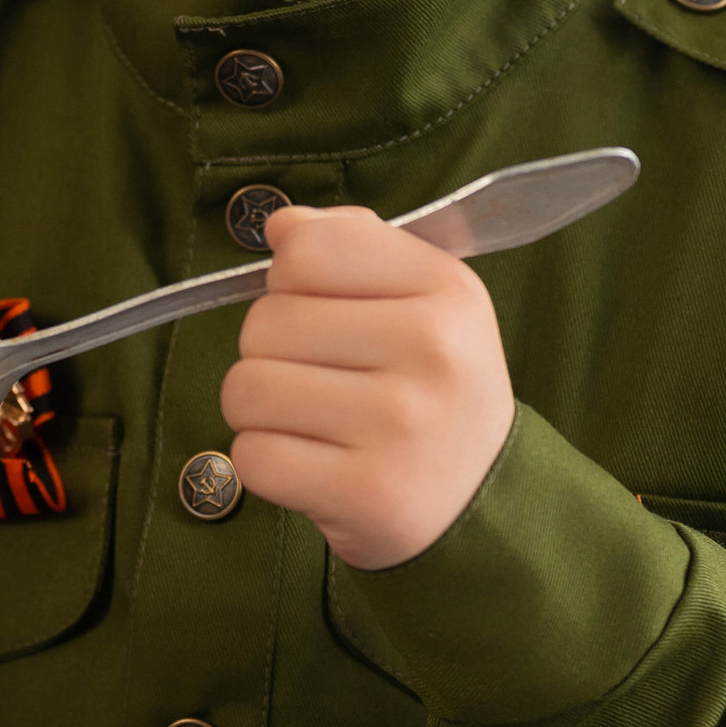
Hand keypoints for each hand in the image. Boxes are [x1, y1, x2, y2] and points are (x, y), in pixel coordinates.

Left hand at [219, 208, 513, 572]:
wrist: (478, 502)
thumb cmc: (431, 389)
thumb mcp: (425, 300)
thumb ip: (352, 244)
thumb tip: (282, 224)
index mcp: (447, 290)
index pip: (307, 249)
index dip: (292, 280)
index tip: (324, 310)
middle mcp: (432, 352)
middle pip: (265, 321)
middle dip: (273, 351)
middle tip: (324, 380)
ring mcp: (400, 427)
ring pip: (246, 388)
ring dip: (261, 410)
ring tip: (313, 422)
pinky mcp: (366, 493)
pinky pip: (253, 457)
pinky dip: (265, 463)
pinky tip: (312, 463)